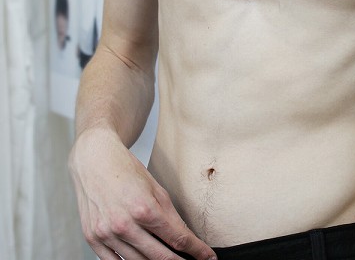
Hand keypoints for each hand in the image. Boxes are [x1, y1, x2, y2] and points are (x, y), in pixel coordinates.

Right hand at [69, 128, 215, 259]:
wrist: (94, 160)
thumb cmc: (125, 170)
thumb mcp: (155, 187)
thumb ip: (169, 215)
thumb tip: (184, 238)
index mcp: (145, 208)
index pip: (177, 238)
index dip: (196, 251)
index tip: (207, 256)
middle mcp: (125, 224)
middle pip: (159, 257)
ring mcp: (107, 234)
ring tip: (168, 259)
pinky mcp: (92, 239)